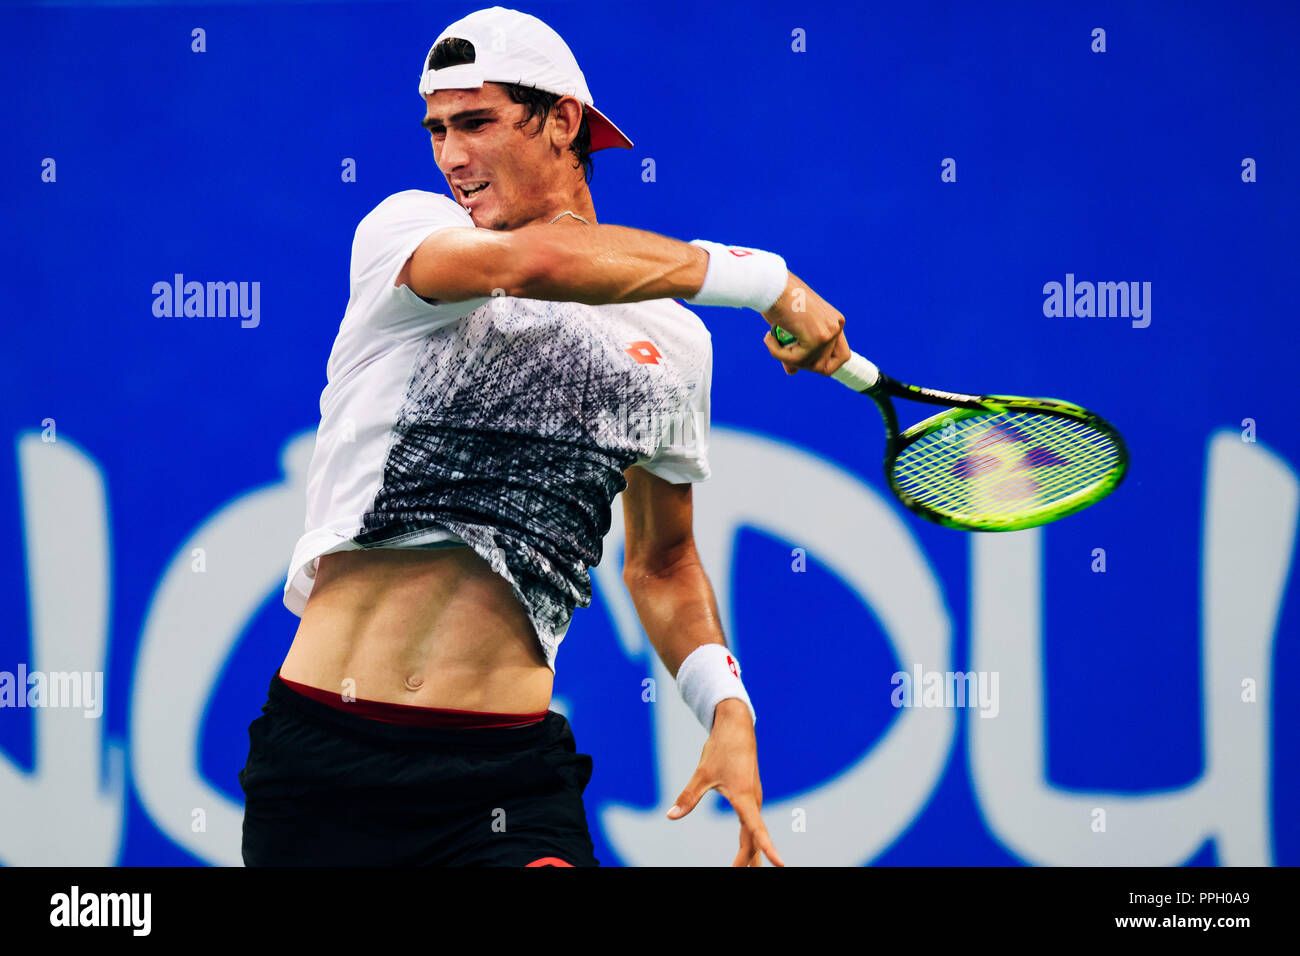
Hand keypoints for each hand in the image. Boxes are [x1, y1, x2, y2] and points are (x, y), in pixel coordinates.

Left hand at [666, 699, 785, 866]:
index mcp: (745, 798)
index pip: (758, 830)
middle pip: (754, 838)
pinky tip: (748, 847)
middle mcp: (754, 800)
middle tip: (736, 874)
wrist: (736, 727)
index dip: (769, 849)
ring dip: (751, 851)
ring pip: (754, 831)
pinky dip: (751, 838)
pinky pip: (753, 822)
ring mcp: (754, 798)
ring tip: (749, 869)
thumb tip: (671, 815)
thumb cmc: (721, 748)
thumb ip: (688, 797)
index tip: (780, 865)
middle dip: (748, 860)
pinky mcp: (750, 794)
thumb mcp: (702, 773)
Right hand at [761, 270, 849, 375]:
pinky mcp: (817, 338)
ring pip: (809, 364)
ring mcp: (829, 333)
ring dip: (786, 358)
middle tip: (784, 353)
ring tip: (771, 338)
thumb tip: (792, 372)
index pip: (841, 356)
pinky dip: (778, 353)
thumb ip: (795, 349)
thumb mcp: (789, 328)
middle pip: (827, 366)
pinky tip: (768, 336)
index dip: (823, 364)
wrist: (770, 285)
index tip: (804, 361)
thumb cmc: (776, 300)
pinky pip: (797, 360)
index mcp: (835, 321)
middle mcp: (836, 326)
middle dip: (803, 365)